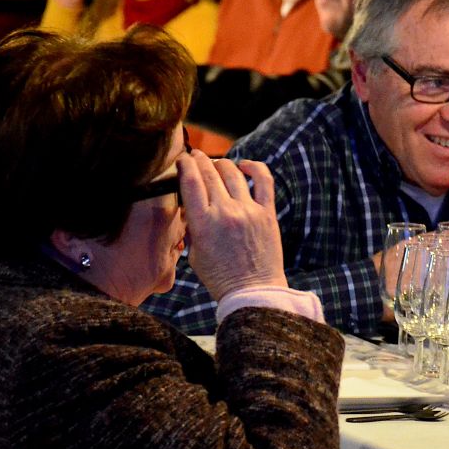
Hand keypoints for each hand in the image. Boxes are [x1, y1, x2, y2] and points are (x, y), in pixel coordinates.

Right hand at [177, 151, 288, 298]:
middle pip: (209, 174)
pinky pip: (263, 181)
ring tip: (215, 163)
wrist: (253, 292)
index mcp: (203, 223)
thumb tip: (191, 206)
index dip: (184, 165)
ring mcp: (248, 211)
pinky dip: (254, 168)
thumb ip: (192, 228)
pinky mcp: (267, 213)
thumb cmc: (221, 277)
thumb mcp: (195, 254)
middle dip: (199, 161)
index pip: (190, 182)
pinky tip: (245, 165)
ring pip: (232, 173)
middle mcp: (225, 212)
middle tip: (195, 156)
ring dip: (221, 164)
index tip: (181, 159)